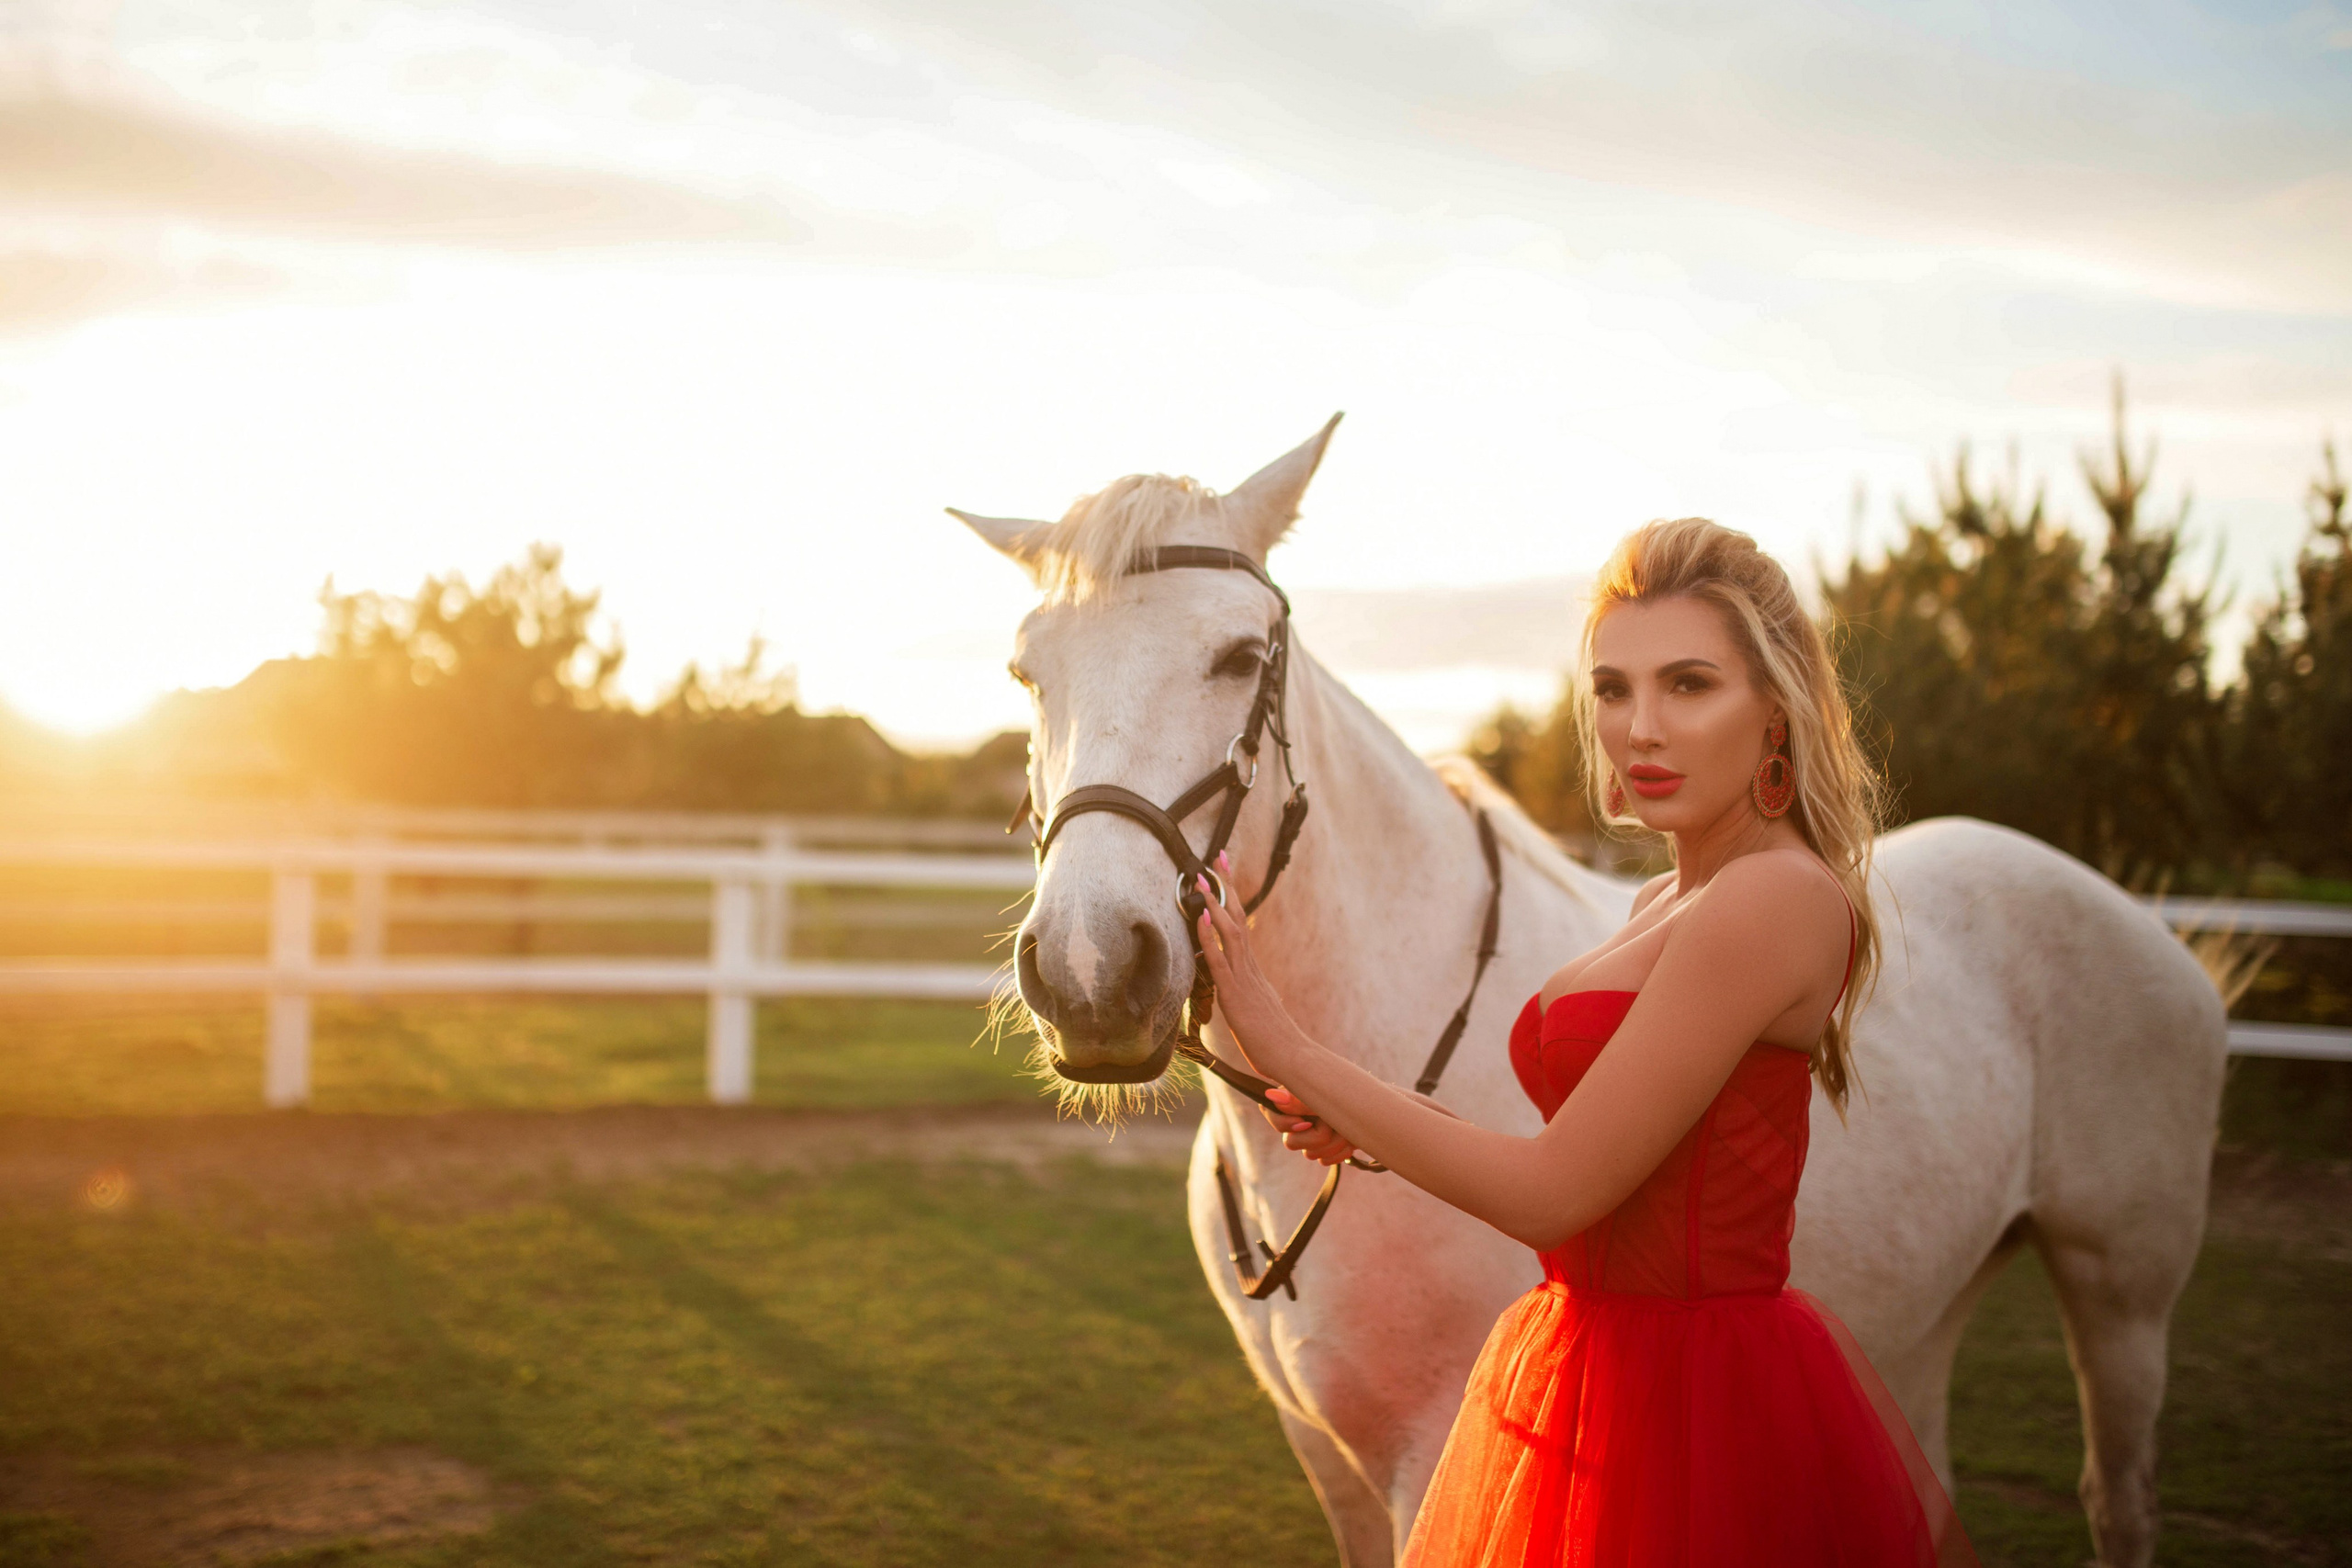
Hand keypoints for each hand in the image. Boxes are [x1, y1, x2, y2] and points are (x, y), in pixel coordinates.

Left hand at [1193, 852, 1309, 1080]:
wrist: (1292, 1057)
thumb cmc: (1274, 1040)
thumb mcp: (1259, 1008)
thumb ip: (1250, 992)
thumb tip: (1241, 985)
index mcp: (1253, 969)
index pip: (1241, 924)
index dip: (1231, 897)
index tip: (1223, 871)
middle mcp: (1250, 967)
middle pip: (1238, 917)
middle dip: (1227, 885)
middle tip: (1217, 857)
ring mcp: (1244, 979)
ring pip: (1230, 932)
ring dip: (1215, 903)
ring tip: (1201, 879)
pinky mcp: (1236, 995)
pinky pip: (1220, 961)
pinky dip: (1210, 937)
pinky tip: (1202, 918)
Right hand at [1264, 1085, 1359, 1165]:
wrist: (1378, 1108)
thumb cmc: (1349, 1094)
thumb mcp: (1322, 1095)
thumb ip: (1296, 1098)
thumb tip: (1271, 1095)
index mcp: (1291, 1101)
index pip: (1274, 1119)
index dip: (1289, 1125)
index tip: (1308, 1122)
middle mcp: (1298, 1119)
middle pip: (1291, 1143)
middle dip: (1318, 1135)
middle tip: (1334, 1123)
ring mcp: (1312, 1135)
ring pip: (1311, 1154)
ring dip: (1334, 1142)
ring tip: (1346, 1128)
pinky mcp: (1327, 1148)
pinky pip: (1325, 1161)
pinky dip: (1341, 1151)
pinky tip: (1349, 1140)